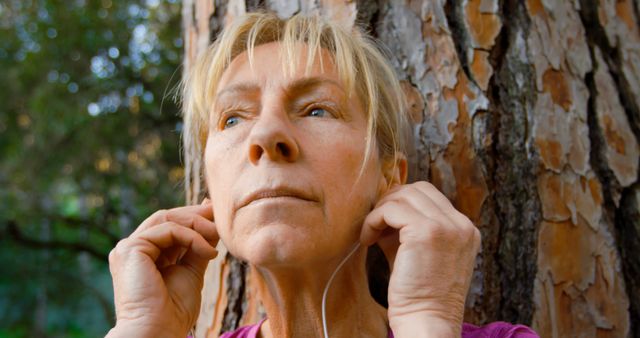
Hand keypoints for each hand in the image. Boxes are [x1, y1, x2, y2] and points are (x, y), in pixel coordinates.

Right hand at [106, 200, 218, 336]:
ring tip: (217, 233)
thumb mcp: (192, 271)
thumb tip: (212, 225)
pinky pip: (168, 230)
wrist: (158, 332)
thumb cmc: (174, 311)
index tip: (215, 211)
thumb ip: (198, 248)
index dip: (192, 217)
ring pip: (166, 219)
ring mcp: (128, 248)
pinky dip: (192, 236)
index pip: (168, 226)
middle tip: (218, 214)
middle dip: (195, 215)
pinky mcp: (131, 249)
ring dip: (196, 224)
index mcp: (143, 255)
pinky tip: (208, 251)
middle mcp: (132, 249)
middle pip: (166, 218)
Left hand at [360, 182, 480, 336]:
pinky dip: (374, 220)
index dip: (402, 204)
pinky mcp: (426, 231)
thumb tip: (383, 210)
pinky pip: (391, 210)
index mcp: (465, 230)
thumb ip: (408, 229)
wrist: (427, 322)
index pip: (430, 196)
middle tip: (375, 224)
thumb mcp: (420, 254)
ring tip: (370, 235)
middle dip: (391, 202)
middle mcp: (461, 225)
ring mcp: (447, 226)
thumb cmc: (419, 295)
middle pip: (418, 189)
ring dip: (380, 211)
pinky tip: (368, 240)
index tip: (384, 224)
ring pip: (403, 196)